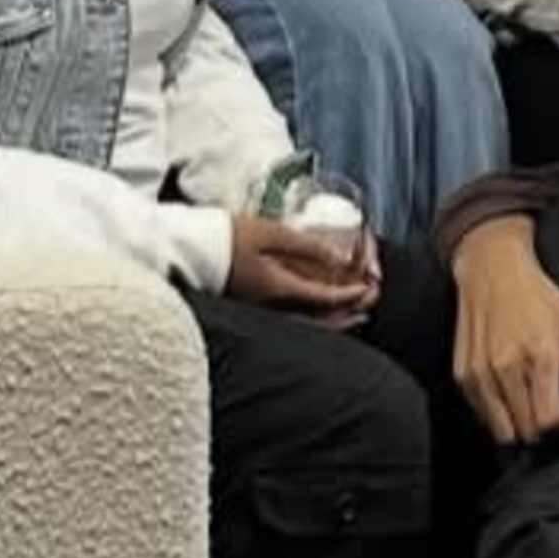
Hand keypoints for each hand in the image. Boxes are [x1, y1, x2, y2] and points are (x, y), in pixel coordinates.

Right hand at [226, 210, 381, 324]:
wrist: (190, 249)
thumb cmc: (228, 236)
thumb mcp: (271, 232)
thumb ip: (306, 246)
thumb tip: (340, 257)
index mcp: (279, 288)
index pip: (325, 298)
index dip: (351, 294)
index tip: (368, 287)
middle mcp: (273, 306)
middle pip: (319, 321)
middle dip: (348, 313)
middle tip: (367, 304)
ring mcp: (263, 310)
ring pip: (307, 325)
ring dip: (333, 320)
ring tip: (352, 312)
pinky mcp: (255, 308)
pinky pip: (292, 320)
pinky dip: (313, 317)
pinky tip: (319, 308)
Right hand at [450, 216, 558, 443]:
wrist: (492, 270)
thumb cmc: (539, 298)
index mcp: (539, 357)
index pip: (548, 422)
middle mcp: (505, 368)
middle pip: (526, 432)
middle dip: (544, 426)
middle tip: (552, 402)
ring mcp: (479, 374)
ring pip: (502, 432)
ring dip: (520, 424)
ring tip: (530, 398)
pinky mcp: (462, 376)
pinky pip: (483, 417)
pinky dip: (499, 414)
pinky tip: (510, 389)